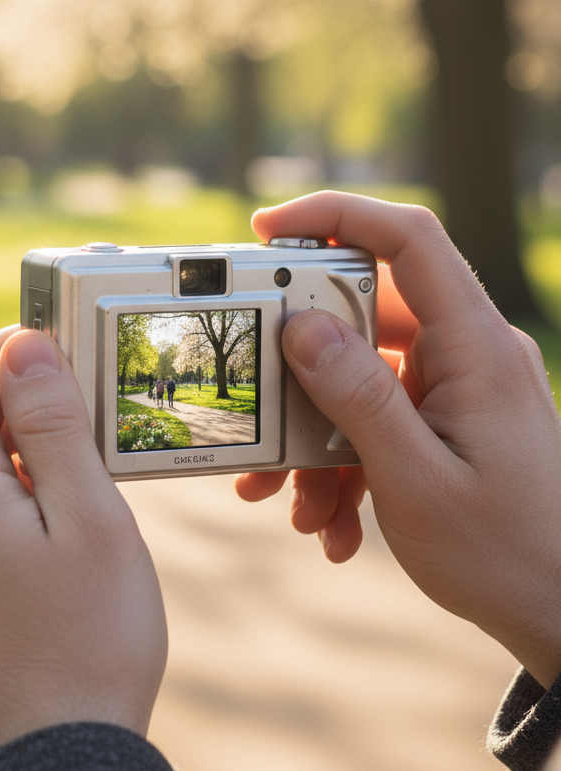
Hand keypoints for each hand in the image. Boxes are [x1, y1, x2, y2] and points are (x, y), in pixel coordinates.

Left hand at [0, 327, 166, 760]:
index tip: (71, 358)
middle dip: (23, 408)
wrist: (52, 761)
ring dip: (13, 458)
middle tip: (92, 434)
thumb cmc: (89, 638)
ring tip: (75, 498)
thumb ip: (51, 422)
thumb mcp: (90, 516)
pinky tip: (43, 543)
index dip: (17, 347)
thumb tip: (23, 344)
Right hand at [237, 192, 560, 688]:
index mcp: (476, 348)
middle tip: (262, 412)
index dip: (336, 215)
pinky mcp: (443, 417)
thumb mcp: (416, 480)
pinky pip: (374, 415)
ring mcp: (454, 386)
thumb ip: (358, 396)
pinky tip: (330, 518)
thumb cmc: (507, 555)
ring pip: (358, 375)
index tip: (267, 227)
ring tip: (295, 499)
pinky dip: (341, 461)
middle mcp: (466, 354)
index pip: (410, 240)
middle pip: (362, 316)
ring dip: (315, 435)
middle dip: (301, 369)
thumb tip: (301, 327)